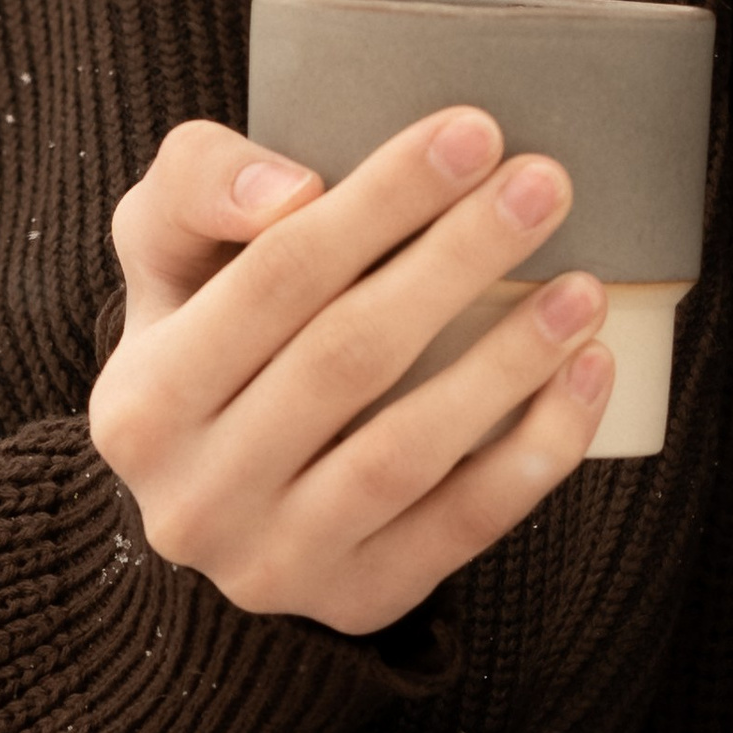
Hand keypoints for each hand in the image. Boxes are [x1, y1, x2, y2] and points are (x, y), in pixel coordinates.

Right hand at [86, 109, 613, 632]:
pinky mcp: (355, 600)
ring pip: (406, 449)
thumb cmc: (210, 333)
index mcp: (142, 399)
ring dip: (508, 361)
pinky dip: (537, 447)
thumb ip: (198, 186)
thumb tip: (292, 191)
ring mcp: (274, 563)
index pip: (274, 277)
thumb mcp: (168, 250)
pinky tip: (589, 373)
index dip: (381, 199)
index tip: (474, 132)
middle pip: (346, 358)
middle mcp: (194, 498)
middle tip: (545, 185)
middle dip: (457, 261)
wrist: (218, 491)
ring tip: (583, 286)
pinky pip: (464, 524)